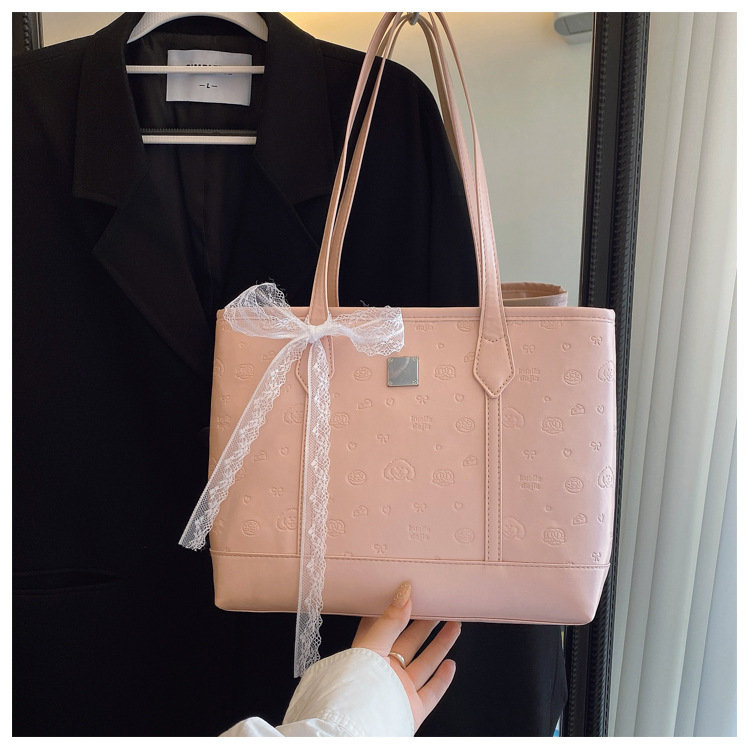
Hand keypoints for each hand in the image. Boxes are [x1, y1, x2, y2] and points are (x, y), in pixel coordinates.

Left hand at [351, 582, 460, 730]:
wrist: (359, 727)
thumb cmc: (358, 684)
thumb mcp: (372, 644)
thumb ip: (390, 620)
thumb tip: (405, 592)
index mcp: (369, 653)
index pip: (385, 626)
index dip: (398, 610)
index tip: (413, 593)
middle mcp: (385, 671)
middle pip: (410, 642)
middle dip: (425, 623)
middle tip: (440, 604)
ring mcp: (400, 690)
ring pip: (425, 663)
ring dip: (440, 644)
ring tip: (454, 624)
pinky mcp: (412, 709)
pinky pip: (431, 692)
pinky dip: (443, 679)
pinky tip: (452, 664)